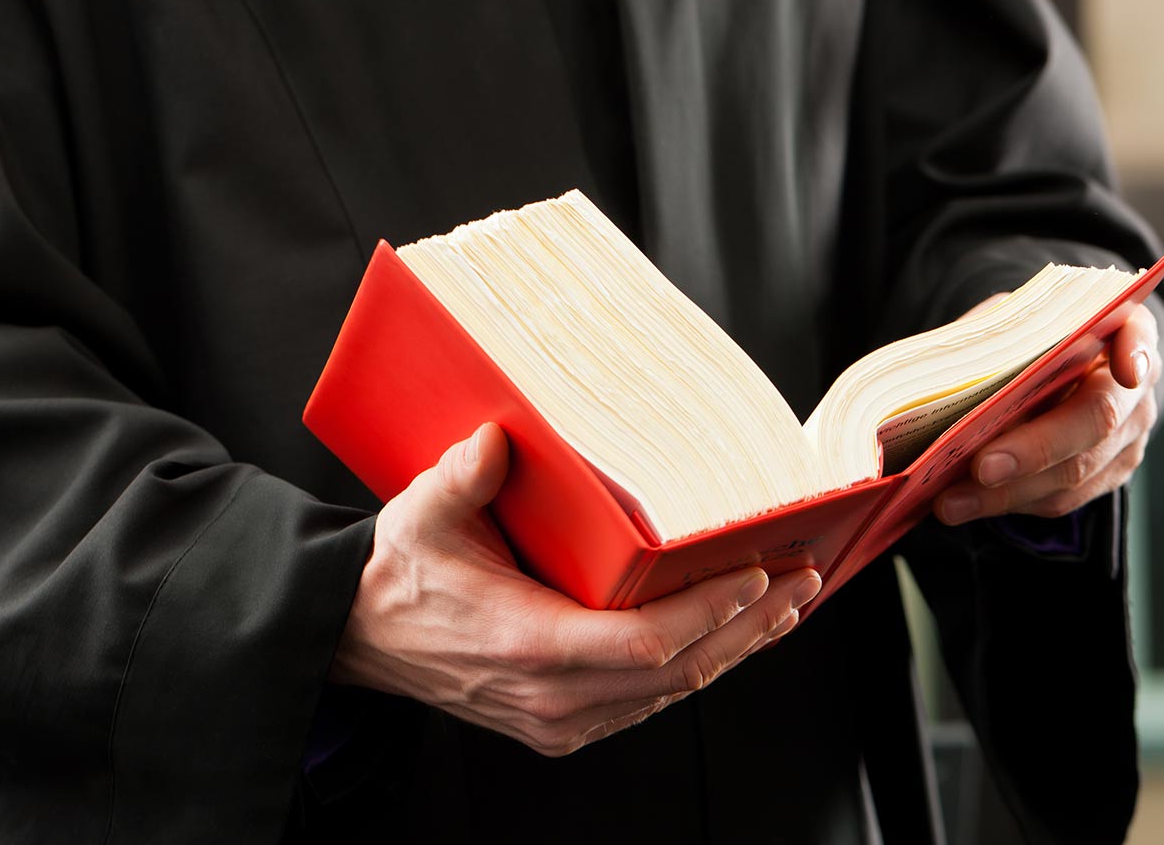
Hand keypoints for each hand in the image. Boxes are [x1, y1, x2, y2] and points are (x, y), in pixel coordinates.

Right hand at [330, 423, 820, 756]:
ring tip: (785, 604)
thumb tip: (498, 436)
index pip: (648, 642)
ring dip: (734, 649)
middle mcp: (553, 698)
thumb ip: (463, 476)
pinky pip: (648, 702)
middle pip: (679, 672)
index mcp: (529, 645)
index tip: (760, 572)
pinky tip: (729, 637)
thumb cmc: (398, 574)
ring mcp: (561, 722)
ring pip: (671, 693)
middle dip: (749, 626)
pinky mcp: (563, 728)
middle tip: (802, 580)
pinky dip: (696, 667)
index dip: (713, 612)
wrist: (361, 638)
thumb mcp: (420, 514)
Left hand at [934, 298, 1160, 523]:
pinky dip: (1010, 502)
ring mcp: (1128, 435)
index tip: (1126, 370)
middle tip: (982, 467)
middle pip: (1096, 419)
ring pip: (1075, 472)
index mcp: (1121, 330)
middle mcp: (1135, 385)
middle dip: (1036, 448)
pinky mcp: (1108, 475)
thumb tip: (952, 377)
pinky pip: (1062, 498)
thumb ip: (998, 338)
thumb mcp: (1014, 321)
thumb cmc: (1029, 338)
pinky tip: (967, 504)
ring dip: (1008, 492)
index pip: (1138, 334)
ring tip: (952, 501)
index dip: (1135, 352)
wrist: (1054, 367)